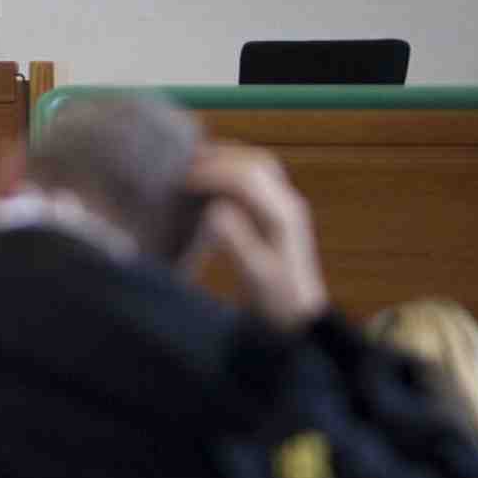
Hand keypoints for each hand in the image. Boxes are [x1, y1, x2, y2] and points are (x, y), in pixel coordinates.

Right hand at [188, 143, 328, 330]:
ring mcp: (285, 208)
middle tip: (180, 165)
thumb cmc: (276, 304)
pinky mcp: (277, 215)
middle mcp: (288, 204)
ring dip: (225, 160)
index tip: (179, 180)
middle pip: (255, 162)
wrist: (299, 320)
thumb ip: (236, 242)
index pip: (245, 178)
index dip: (211, 173)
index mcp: (282, 216)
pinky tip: (208, 184)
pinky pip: (256, 180)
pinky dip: (230, 172)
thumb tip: (214, 210)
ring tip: (191, 166)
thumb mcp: (255, 277)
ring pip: (257, 166)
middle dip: (217, 157)